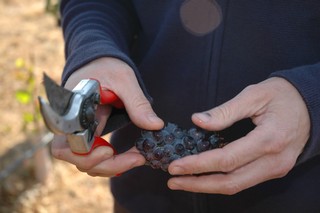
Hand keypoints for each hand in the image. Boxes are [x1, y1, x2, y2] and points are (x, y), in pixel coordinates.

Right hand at [52, 57, 163, 176]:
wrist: (99, 61)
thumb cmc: (107, 66)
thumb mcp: (124, 79)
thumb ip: (137, 102)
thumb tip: (156, 125)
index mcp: (70, 109)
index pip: (66, 145)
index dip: (86, 154)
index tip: (110, 150)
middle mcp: (68, 124)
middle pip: (75, 158)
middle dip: (106, 165)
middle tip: (136, 159)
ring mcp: (77, 131)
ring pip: (84, 161)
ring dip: (111, 165)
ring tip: (137, 158)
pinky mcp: (87, 134)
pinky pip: (93, 156)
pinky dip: (111, 161)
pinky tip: (131, 157)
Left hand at [167, 77, 309, 193]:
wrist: (311, 106)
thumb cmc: (283, 96)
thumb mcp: (254, 95)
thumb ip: (225, 110)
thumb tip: (197, 120)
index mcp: (269, 139)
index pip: (227, 159)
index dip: (198, 164)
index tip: (176, 165)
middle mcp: (274, 161)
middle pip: (230, 182)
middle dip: (198, 183)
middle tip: (173, 180)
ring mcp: (275, 169)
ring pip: (236, 186)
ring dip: (207, 186)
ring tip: (183, 181)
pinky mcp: (273, 170)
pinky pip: (243, 181)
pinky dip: (221, 182)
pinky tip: (204, 176)